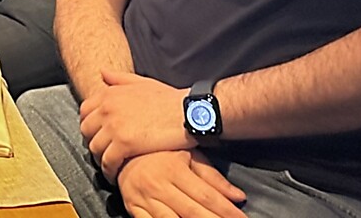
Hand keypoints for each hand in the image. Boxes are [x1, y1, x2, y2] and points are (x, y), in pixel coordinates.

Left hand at [80, 70, 192, 179]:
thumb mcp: (142, 83)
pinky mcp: (124, 144)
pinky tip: (116, 175)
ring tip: (110, 165)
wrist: (189, 112)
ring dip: (100, 158)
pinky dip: (109, 170)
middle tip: (104, 151)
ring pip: (94, 148)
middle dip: (93, 141)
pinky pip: (107, 161)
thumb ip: (119, 79)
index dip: (90, 124)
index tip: (98, 134)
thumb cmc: (170, 99)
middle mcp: (107, 108)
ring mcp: (114, 126)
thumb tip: (102, 73)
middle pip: (86, 130)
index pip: (85, 111)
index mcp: (109, 94)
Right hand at [115, 151, 245, 217]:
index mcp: (174, 170)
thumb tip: (238, 196)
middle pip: (193, 213)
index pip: (207, 197)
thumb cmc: (159, 152)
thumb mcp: (188, 156)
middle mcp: (159, 186)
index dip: (227, 212)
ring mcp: (144, 199)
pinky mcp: (133, 209)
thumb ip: (213, 178)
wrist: (121, 149)